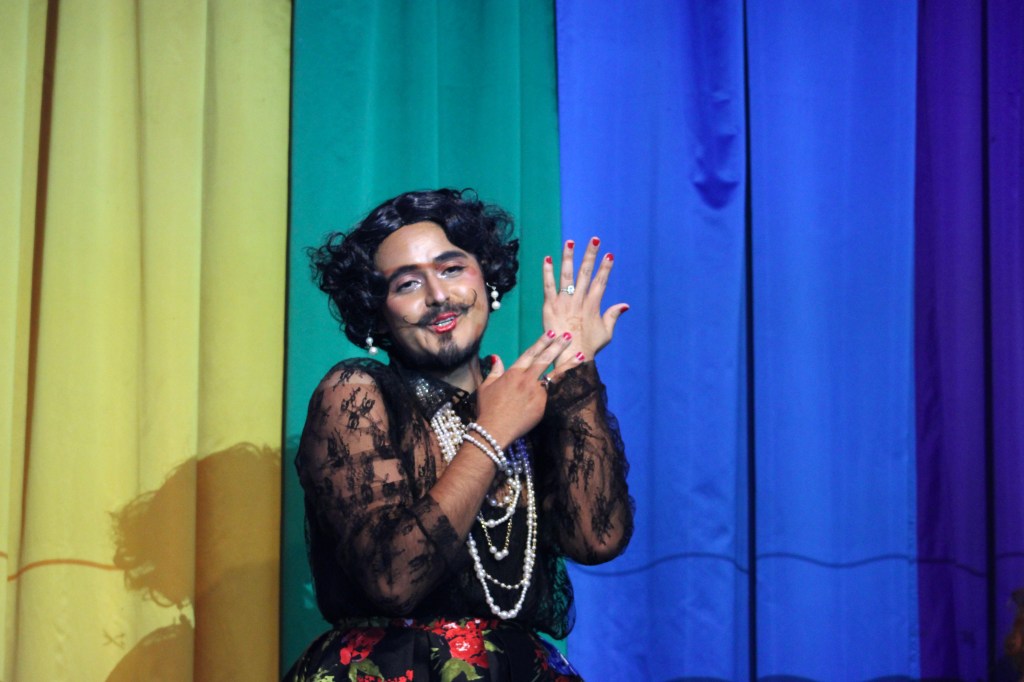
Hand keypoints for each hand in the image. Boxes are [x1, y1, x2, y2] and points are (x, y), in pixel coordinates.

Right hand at [475, 330, 572, 445]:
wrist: (494, 429)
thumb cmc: (487, 409)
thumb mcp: (486, 386)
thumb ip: (494, 371)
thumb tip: (496, 357)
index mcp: (513, 373)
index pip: (530, 354)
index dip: (541, 342)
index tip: (550, 333)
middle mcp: (527, 379)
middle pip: (544, 359)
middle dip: (557, 346)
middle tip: (567, 336)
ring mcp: (536, 392)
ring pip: (555, 375)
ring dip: (568, 364)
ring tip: (580, 355)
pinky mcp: (543, 405)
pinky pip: (557, 392)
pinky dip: (567, 385)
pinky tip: (577, 379)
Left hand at [542, 237, 628, 367]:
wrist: (570, 358)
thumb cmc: (588, 347)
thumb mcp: (606, 333)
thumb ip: (613, 316)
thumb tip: (625, 305)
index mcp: (593, 305)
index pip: (601, 281)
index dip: (605, 267)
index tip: (610, 254)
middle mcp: (579, 301)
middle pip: (586, 273)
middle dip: (591, 255)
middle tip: (594, 239)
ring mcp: (564, 302)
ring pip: (567, 275)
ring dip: (569, 257)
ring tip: (570, 242)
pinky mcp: (550, 306)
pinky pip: (548, 286)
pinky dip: (547, 272)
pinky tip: (547, 258)